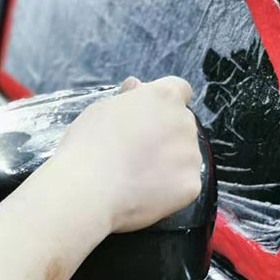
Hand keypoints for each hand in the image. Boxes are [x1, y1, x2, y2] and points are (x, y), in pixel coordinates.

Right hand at [51, 76, 202, 232]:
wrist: (88, 192)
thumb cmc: (87, 148)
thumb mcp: (100, 109)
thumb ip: (128, 98)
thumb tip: (137, 87)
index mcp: (163, 97)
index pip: (179, 89)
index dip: (162, 105)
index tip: (148, 117)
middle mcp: (184, 121)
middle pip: (182, 123)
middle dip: (165, 134)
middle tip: (134, 152)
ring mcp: (191, 154)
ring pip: (184, 155)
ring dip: (168, 162)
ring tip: (134, 176)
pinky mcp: (191, 184)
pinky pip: (183, 184)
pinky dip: (168, 189)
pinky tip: (143, 192)